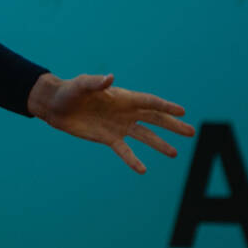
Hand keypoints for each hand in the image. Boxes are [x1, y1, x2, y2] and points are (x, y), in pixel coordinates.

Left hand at [27, 73, 194, 173]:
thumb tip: (110, 78)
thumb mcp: (82, 85)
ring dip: (159, 144)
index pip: (149, 102)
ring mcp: (118, 126)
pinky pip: (125, 151)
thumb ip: (96, 83)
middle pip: (154, 119)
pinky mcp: (108, 138)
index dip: (166, 106)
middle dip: (172, 125)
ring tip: (175, 153)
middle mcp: (124, 112)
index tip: (183, 111)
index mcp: (122, 97)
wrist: (55, 106)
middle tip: (191, 132)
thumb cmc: (69, 90)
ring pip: (144, 136)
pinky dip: (133, 160)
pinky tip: (143, 170)